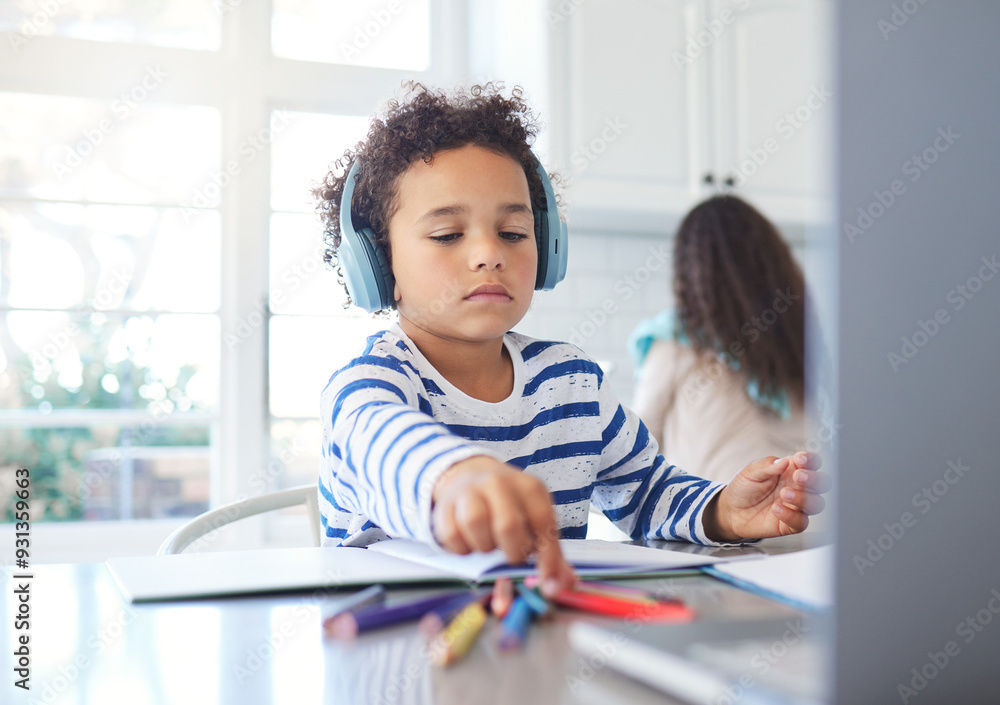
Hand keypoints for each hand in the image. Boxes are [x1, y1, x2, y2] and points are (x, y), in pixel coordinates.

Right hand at [431, 455, 575, 595]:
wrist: (471, 477)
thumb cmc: (510, 507)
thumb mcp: (534, 519)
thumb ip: (550, 553)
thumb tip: (562, 585)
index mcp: (529, 487)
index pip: (543, 521)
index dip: (548, 556)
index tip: (548, 582)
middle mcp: (499, 483)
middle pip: (508, 525)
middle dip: (513, 551)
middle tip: (513, 555)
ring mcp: (470, 491)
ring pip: (475, 523)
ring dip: (485, 546)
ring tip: (490, 543)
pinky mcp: (445, 505)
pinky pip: (451, 534)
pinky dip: (462, 548)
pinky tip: (470, 542)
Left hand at [703, 452, 829, 541]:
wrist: (731, 511)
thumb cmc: (744, 488)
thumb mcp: (750, 472)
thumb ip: (767, 466)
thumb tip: (784, 462)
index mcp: (791, 470)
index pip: (811, 463)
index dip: (811, 460)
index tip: (800, 459)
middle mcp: (798, 488)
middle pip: (822, 483)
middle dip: (814, 479)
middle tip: (797, 477)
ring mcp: (796, 506)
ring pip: (817, 503)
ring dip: (803, 498)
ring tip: (783, 494)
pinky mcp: (791, 523)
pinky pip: (801, 522)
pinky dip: (791, 515)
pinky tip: (776, 509)